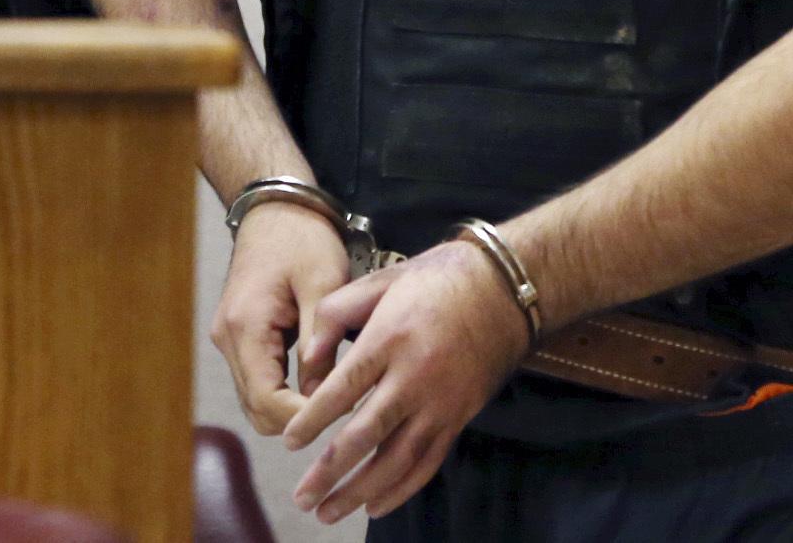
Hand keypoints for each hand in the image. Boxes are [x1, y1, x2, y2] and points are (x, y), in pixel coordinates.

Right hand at [212, 203, 352, 435]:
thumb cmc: (304, 238)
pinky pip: (258, 379)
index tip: (345, 411)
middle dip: (298, 419)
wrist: (277, 208)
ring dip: (290, 407)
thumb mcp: (323, 285)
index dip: (305, 416)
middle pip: (257, 408)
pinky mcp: (238, 335)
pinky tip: (316, 382)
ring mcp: (229, 340)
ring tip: (335, 398)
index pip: (268, 401)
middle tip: (344, 409)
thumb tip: (323, 395)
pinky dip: (282, 390)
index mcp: (247, 328)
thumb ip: (321, 342)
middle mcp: (228, 341)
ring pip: (255, 399)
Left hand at [282, 241, 532, 524]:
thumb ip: (334, 316)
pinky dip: (401, 488)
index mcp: (391, 337)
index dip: (313, 420)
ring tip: (328, 512)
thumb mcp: (380, 281)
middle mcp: (416, 375)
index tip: (289, 442)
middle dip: (330, 470)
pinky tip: (375, 505)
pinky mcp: (460, 416)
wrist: (503, 288)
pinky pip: (428, 462)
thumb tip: (307, 366)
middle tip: (302, 496)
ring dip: (361, 490)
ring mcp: (442, 401)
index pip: (344, 389)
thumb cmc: (435, 280)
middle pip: (367, 434)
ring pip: (398, 458)